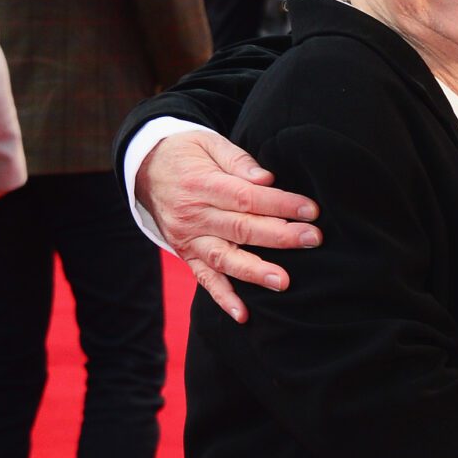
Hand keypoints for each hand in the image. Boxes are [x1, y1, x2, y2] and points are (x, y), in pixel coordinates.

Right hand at [135, 130, 320, 322]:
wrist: (145, 168)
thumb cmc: (186, 153)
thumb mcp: (208, 142)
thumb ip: (238, 160)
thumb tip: (266, 179)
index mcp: (201, 184)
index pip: (246, 197)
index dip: (280, 204)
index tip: (310, 210)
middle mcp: (193, 215)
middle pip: (240, 229)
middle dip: (280, 236)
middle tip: (312, 240)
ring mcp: (188, 239)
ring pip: (224, 258)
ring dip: (254, 272)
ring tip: (283, 282)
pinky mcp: (186, 255)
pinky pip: (204, 279)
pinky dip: (223, 298)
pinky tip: (243, 314)